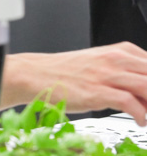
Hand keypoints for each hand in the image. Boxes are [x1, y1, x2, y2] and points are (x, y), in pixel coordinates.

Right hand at [1, 42, 146, 125]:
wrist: (36, 74)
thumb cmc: (65, 71)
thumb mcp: (98, 64)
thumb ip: (123, 72)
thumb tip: (144, 91)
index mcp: (118, 51)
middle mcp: (114, 60)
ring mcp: (105, 75)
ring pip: (146, 86)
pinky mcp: (96, 92)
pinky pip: (130, 103)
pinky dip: (140, 114)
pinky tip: (139, 120)